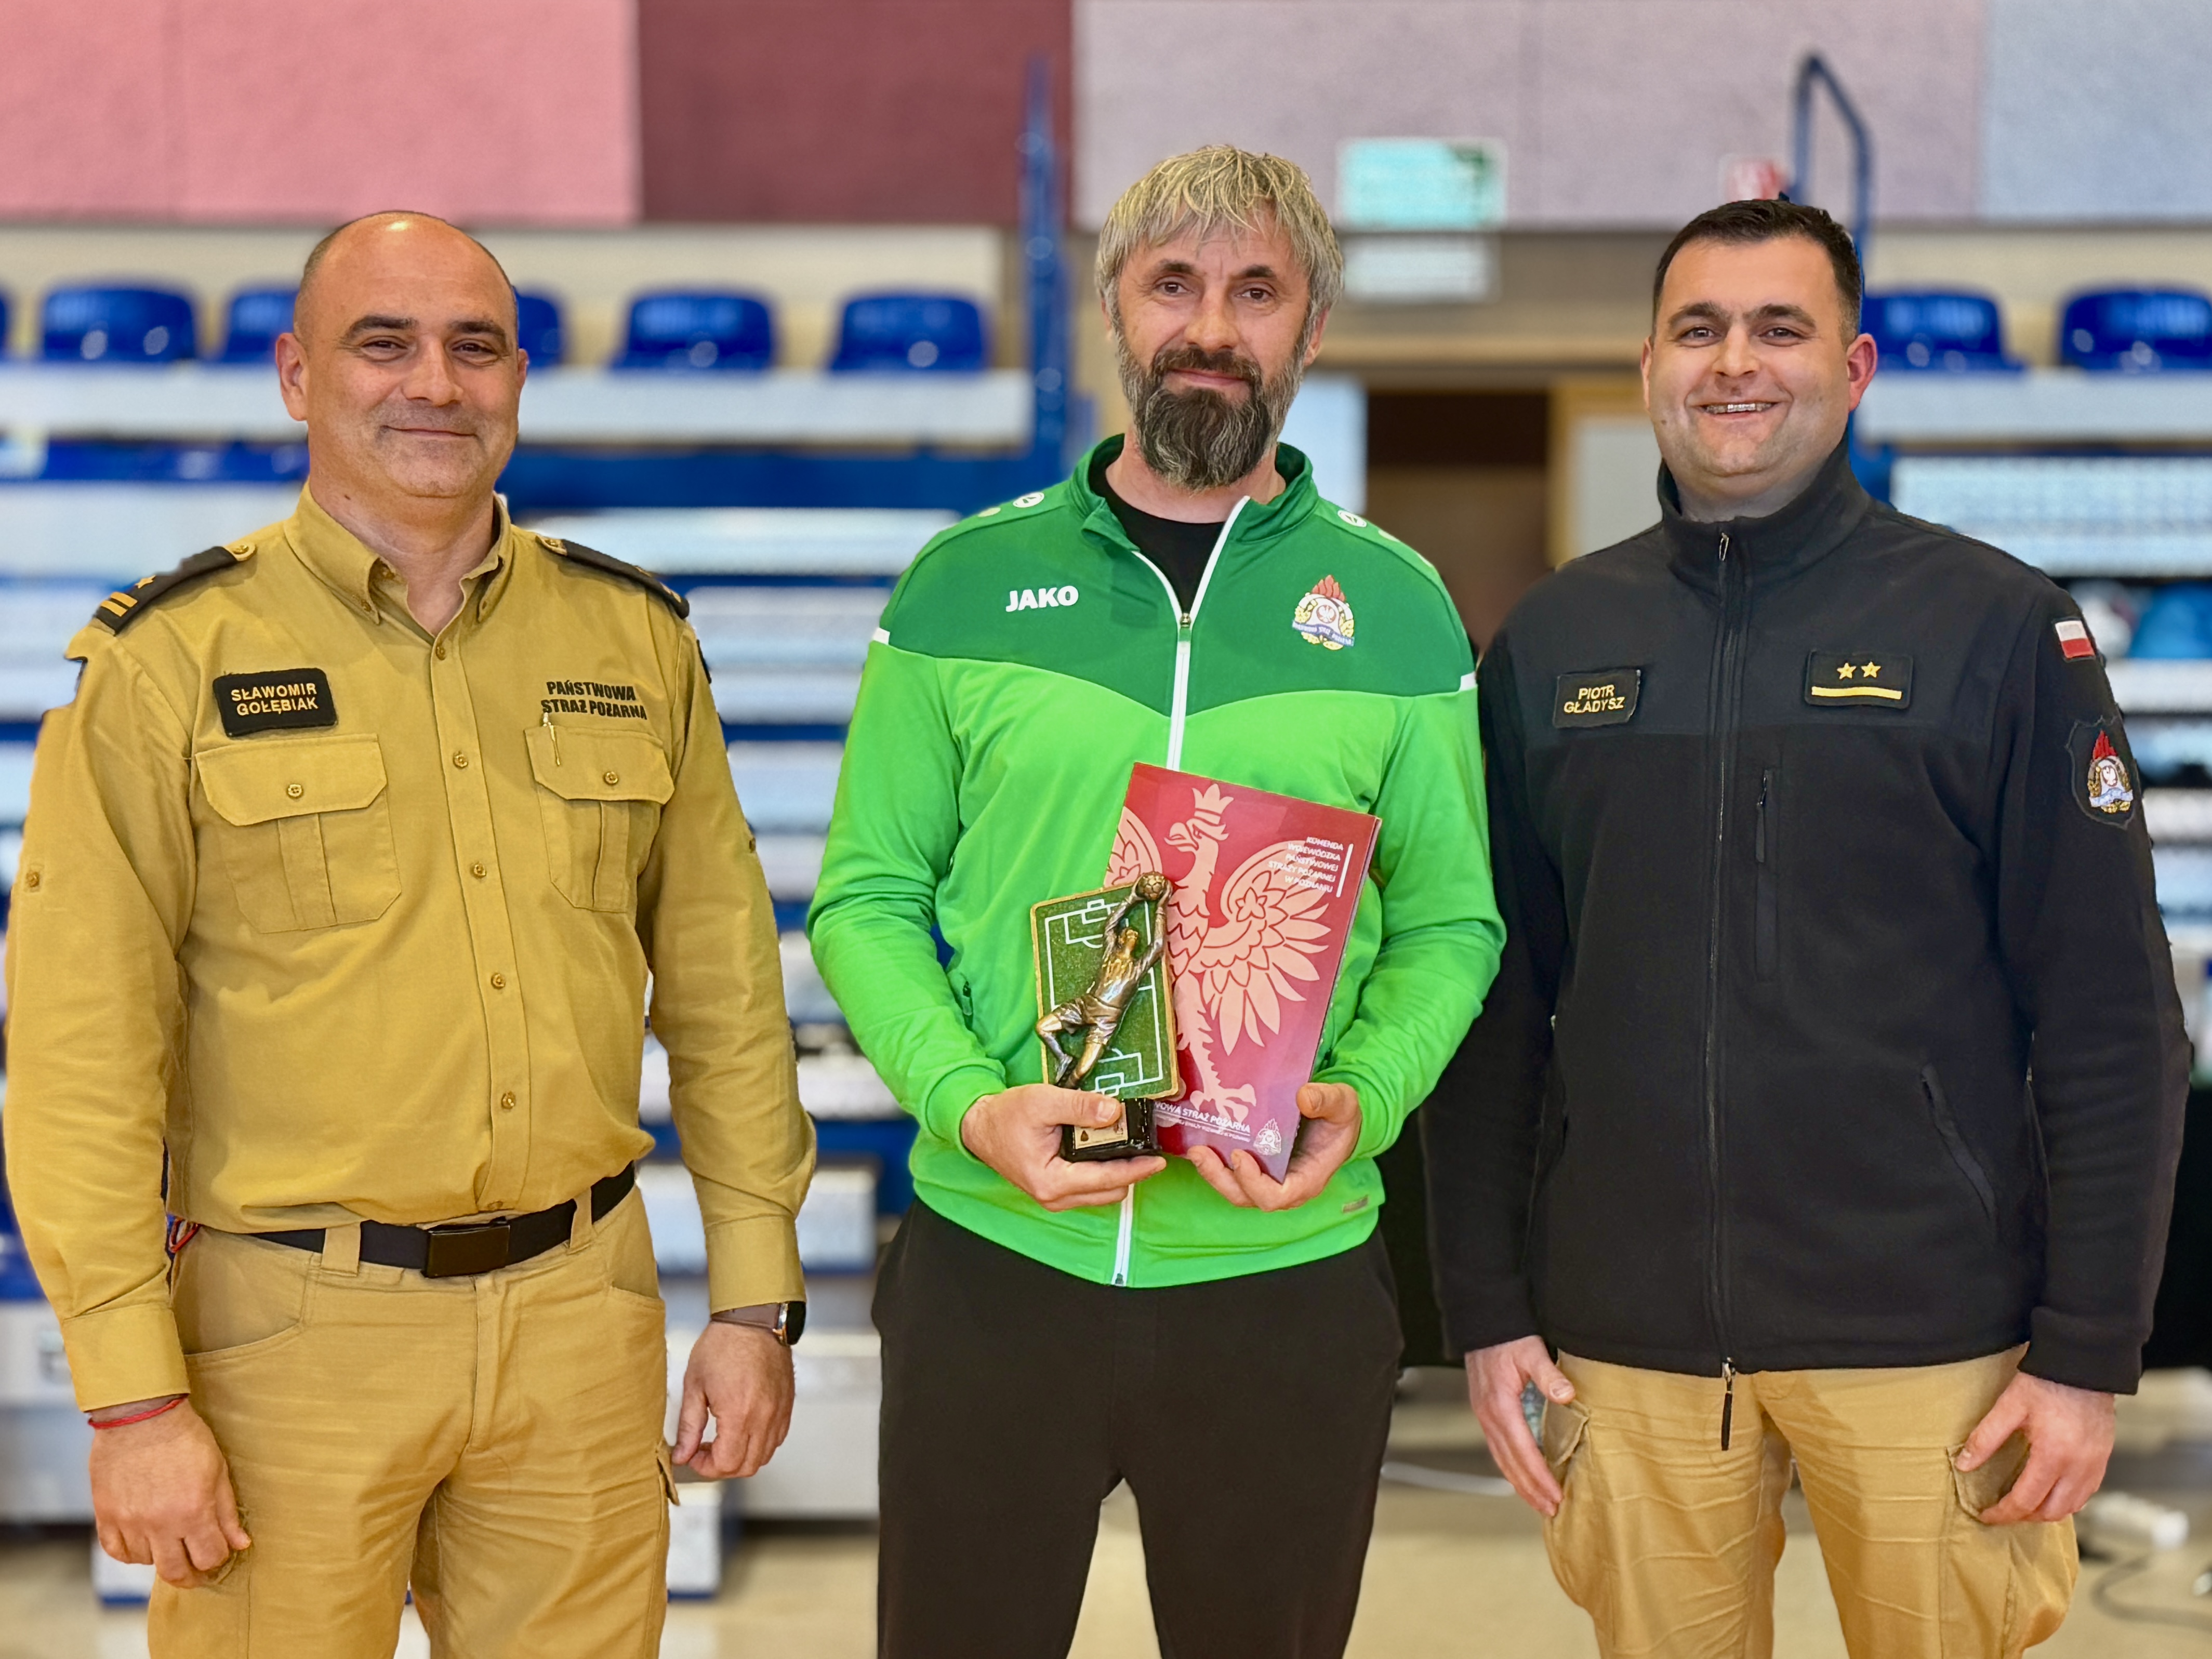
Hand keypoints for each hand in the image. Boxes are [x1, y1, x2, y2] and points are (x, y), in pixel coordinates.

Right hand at [88, 1397, 251, 1586]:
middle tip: (196, 1571)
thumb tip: (240, 1544)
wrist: (142, 1416)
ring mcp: (130, 1522)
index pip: (209, 1557)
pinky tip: (143, 1540)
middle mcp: (160, 1523)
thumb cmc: (184, 1438)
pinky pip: (117, 1552)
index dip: (218, 1559)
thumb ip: (227, 1513)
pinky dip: (131, 1552)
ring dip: (161, 1557)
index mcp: (193, 1512)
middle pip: (176, 1572)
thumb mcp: (218, 1471)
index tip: (218, 1554)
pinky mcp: (106, 1516)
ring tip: (171, 1541)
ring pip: (147, 1562)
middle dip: (191, 1577)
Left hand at [675, 1322, 794, 1478]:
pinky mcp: (787, 1406)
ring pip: (763, 1457)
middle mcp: (764, 1417)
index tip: (693, 1456)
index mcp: (738, 1414)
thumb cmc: (723, 1345)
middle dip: (722, 1467)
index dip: (705, 1468)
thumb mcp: (694, 1385)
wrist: (754, 1319)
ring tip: (723, 1440)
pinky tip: (743, 1430)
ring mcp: (779, 1412)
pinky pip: (777, 1439)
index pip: (726, 1464)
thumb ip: (688, 1426)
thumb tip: (682, 1455)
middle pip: (746, 1467)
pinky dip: (759, 1445)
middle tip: (705, 1452)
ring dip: (741, 1458)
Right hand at [959, 1084, 1165, 1210]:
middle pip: (1110, 1190)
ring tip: (1130, 1144)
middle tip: (1146, 1144)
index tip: (1159, 1159)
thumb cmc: (1006, 1116)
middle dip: (1131, 1170)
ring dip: (1119, 1172)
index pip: (1107, 1179)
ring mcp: (1055, 1197)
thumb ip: (1080, 1106)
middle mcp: (1055, 1197)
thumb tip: (1114, 1111)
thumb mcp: (1043, 1102)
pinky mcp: (1055, 1191)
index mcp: (1052, 1181)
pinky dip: (1104, 1173)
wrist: (979, 1127)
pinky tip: (1109, 1150)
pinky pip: (1090, 1188)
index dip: (1137, 1169)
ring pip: (1102, 1192)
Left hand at [1184, 1082, 1360, 1210]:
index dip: (1254, 1183)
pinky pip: (1234, 1175)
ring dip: (1213, 1173)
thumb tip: (1304, 1097)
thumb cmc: (1340, 1117)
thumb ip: (1327, 1100)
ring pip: (1236, 1189)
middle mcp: (1286, 1186)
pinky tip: (1202, 1142)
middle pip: (1247, 1198)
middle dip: (1220, 1179)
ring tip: (1195, 1150)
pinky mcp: (1259, 1168)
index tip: (1240, 1155)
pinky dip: (1217, 1163)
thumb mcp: (1342, 1103)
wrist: (1337, 1119)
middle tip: (1201, 1153)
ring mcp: (1270, 1179)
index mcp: (1307, 1178)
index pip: (1276, 1197)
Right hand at [1466, 1336, 1576, 1517]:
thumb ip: (1548, 1374)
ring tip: (1538, 1502)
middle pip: (1509, 1463)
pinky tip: (1522, 1475)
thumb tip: (1567, 1395)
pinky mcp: (1487, 1413)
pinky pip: (1499, 1449)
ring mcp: (1484, 1416)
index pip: (1522, 1451)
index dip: (1539, 1476)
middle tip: (1551, 1510)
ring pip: (1502, 1459)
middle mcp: (1488, 1416)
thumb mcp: (1531, 1351)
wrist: (1484, 1325)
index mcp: (1500, 1406)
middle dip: (1530, 1489)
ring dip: (1520, 1483)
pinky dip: (1512, 1467)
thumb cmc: (1507, 1338)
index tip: (1556, 1496)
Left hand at [1958, 1370, 2115, 1523]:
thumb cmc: (2046, 1383)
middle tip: (2003, 1512)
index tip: (1986, 1515)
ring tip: (2024, 1505)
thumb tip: (1964, 1465)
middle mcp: (2078, 1467)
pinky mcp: (2103, 1459)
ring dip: (2046, 1512)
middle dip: (2024, 1517)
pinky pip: (2086, 1493)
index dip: (2003, 1513)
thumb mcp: (2009, 1406)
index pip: (2025, 1500)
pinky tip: (2051, 1492)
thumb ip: (1985, 1438)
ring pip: (2072, 1507)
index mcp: (2053, 1455)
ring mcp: (2094, 1465)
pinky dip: (2067, 1501)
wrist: (2082, 1366)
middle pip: (2051, 1511)